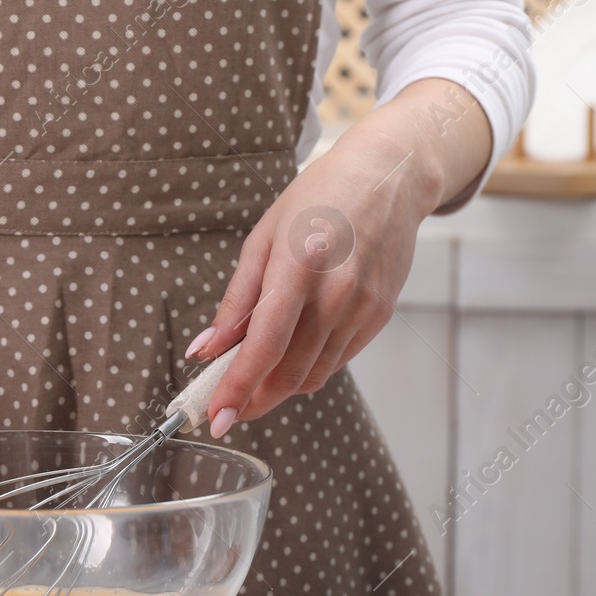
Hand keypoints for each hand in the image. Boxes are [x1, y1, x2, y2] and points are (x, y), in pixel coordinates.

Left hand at [189, 78, 490, 433]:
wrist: (390, 178)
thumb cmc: (319, 199)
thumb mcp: (263, 238)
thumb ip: (236, 300)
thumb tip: (205, 349)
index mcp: (297, 265)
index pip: (264, 345)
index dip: (237, 388)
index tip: (217, 417)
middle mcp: (336, 292)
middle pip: (290, 371)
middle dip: (255, 400)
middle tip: (228, 408)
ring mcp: (363, 307)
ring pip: (314, 374)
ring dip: (280, 388)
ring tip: (254, 382)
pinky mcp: (380, 316)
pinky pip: (337, 360)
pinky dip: (308, 369)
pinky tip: (292, 356)